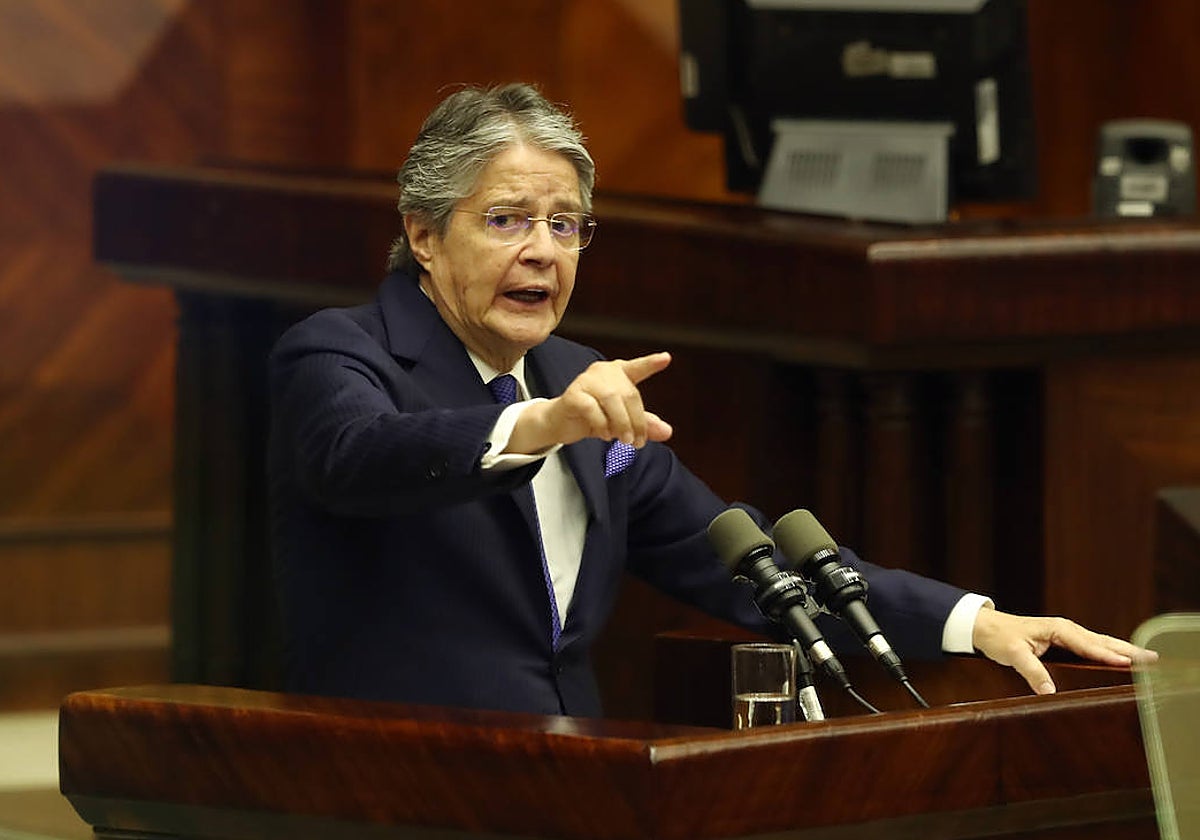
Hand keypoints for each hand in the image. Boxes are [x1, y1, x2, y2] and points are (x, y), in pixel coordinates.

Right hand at [508, 352, 673, 453]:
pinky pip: (591, 408)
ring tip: (623, 440)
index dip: (651, 363)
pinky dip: (602, 424)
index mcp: (618, 373)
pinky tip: (605, 435)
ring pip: (611, 399)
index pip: (637, 368)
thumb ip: (644, 424)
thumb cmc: (594, 417)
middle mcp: (603, 372)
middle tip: (636, 442)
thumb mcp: (623, 423)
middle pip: (628, 393)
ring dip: (621, 423)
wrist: (561, 424)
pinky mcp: (572, 394)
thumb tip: (667, 432)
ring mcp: (586, 380)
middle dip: (636, 421)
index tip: (666, 358)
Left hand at [971, 605, 1157, 694]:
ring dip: (1122, 650)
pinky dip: (1109, 652)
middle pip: (1101, 641)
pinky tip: (1121, 659)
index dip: (1107, 654)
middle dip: (1127, 649)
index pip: (1088, 644)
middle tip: (1152, 657)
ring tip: (1146, 658)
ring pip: (1100, 643)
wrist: (986, 628)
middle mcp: (1066, 629)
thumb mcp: (1013, 654)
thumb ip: (1032, 671)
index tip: (1127, 662)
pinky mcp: (1064, 641)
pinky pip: (1092, 647)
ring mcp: (1066, 635)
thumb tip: (1049, 691)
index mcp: (1058, 629)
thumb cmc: (1000, 637)